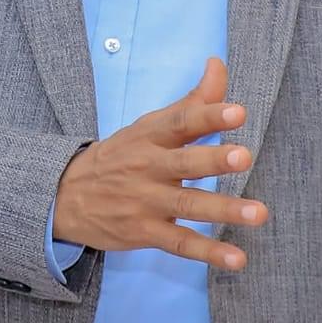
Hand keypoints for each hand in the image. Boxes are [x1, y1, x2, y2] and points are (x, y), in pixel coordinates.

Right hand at [53, 58, 265, 270]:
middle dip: (213, 160)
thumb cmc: (120, 157)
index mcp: (149, 136)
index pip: (180, 122)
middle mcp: (147, 167)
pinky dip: (208, 253)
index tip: (238, 112)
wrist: (63, 196)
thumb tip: (218, 64)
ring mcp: (144, 202)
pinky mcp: (144, 232)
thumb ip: (191, 102)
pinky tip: (237, 259)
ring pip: (187, 205)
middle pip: (183, 163)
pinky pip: (179, 244)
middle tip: (243, 156)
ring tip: (258, 212)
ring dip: (223, 210)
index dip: (208, 115)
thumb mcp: (148, 126)